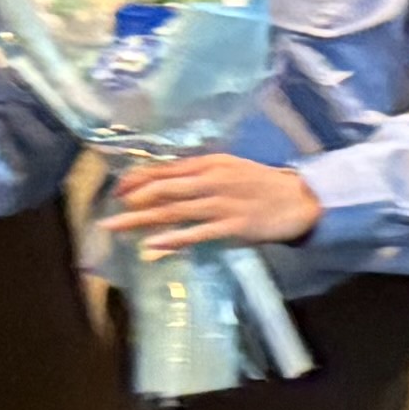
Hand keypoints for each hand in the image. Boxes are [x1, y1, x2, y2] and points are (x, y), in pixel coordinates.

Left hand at [117, 151, 324, 254]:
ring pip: (174, 211)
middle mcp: (213, 181)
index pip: (165, 169)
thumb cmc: (262, 185)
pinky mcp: (233, 226)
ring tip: (115, 227)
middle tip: (107, 213)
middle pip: (164, 190)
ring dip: (141, 220)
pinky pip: (197, 234)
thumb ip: (199, 173)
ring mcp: (222, 205)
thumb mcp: (230, 169)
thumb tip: (162, 181)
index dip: (137, 180)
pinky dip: (173, 239)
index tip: (117, 191)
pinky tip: (152, 245)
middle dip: (132, 200)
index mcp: (211, 164)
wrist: (301, 200)